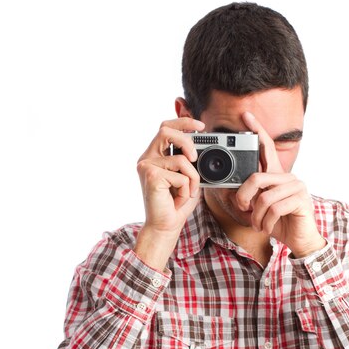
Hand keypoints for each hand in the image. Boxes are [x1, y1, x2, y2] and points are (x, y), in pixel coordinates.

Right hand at [134, 117, 204, 269]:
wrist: (166, 226)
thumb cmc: (176, 204)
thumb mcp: (188, 178)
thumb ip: (190, 161)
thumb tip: (201, 148)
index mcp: (155, 156)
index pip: (166, 127)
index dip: (183, 122)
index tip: (201, 126)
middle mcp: (147, 158)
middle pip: (166, 130)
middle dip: (186, 140)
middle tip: (196, 157)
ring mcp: (146, 166)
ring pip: (180, 159)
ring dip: (192, 178)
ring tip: (187, 192)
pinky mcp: (151, 176)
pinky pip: (180, 175)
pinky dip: (186, 188)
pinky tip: (178, 199)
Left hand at [237, 112, 326, 257]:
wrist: (300, 240)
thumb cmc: (280, 223)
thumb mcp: (260, 208)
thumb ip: (251, 196)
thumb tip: (232, 191)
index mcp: (277, 176)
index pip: (267, 149)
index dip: (257, 132)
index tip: (246, 117)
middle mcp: (288, 177)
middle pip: (256, 178)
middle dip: (244, 197)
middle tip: (243, 210)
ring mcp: (296, 187)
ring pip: (264, 197)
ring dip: (256, 216)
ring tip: (259, 224)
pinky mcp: (301, 199)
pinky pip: (275, 208)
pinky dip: (266, 222)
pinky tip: (268, 227)